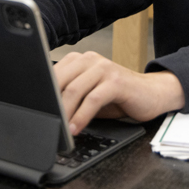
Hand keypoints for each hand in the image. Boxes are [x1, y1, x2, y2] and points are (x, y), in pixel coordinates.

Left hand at [55, 51, 184, 133]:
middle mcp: (90, 59)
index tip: (35, 109)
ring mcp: (104, 68)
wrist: (153, 93)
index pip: (53, 74)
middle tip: (45, 123)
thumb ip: (71, 96)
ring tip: (59, 129)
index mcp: (79, 59)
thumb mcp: (90, 93)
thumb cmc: (119, 95)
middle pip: (61, 81)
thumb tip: (47, 110)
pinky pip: (93, 99)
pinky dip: (81, 116)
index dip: (43, 92)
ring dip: (64, 113)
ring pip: (75, 90)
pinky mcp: (116, 81)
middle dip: (51, 104)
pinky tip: (76, 128)